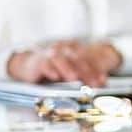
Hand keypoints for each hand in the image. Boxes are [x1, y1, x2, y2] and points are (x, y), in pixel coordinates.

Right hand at [7, 41, 122, 86]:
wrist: (30, 65)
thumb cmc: (55, 68)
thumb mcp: (72, 70)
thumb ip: (87, 75)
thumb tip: (102, 83)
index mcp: (75, 49)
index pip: (88, 59)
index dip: (96, 70)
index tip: (102, 80)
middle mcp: (64, 49)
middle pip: (77, 59)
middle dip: (86, 71)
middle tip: (92, 83)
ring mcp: (51, 54)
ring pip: (61, 59)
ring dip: (68, 69)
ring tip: (74, 77)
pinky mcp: (39, 61)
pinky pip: (45, 64)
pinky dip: (50, 70)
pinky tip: (55, 76)